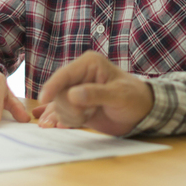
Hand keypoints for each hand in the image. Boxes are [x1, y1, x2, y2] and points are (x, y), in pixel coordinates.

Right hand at [34, 51, 153, 136]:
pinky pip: (61, 113)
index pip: (64, 74)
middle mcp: (79, 75)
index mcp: (89, 64)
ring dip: (71, 116)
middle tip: (88, 114)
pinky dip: (67, 120)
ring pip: (58, 105)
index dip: (52, 86)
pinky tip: (76, 120)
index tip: (44, 99)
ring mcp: (76, 90)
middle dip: (70, 108)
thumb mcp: (119, 96)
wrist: (141, 113)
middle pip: (58, 93)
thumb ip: (96, 94)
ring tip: (90, 115)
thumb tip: (72, 95)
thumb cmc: (134, 98)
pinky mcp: (75, 105)